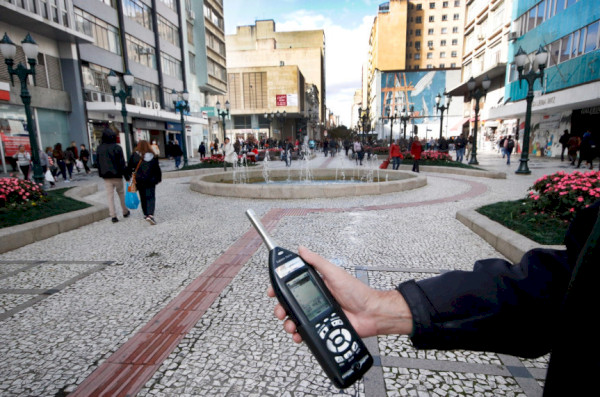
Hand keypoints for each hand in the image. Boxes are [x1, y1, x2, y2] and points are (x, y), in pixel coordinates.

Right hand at [267, 246, 412, 343]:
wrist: (371, 314)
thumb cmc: (358, 292)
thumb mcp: (335, 273)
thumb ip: (317, 262)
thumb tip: (302, 249)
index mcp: (316, 284)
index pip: (292, 284)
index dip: (280, 288)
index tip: (273, 290)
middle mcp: (315, 299)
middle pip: (290, 304)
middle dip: (281, 308)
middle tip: (280, 311)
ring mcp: (317, 314)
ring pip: (295, 319)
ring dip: (288, 323)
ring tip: (290, 325)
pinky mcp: (321, 328)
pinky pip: (305, 332)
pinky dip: (299, 334)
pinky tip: (299, 334)